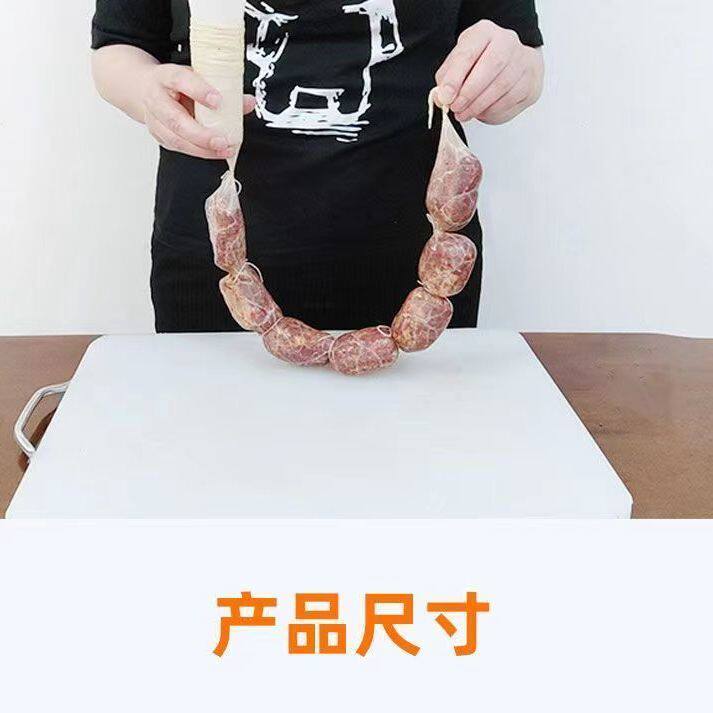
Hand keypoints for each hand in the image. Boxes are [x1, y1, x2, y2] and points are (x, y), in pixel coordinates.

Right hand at [141, 64, 255, 158]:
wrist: (146, 88)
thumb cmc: (176, 83)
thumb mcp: (195, 77)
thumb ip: (221, 87)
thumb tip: (248, 102)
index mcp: (165, 76)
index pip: (180, 80)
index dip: (198, 90)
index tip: (218, 101)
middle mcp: (156, 99)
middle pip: (175, 120)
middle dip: (201, 134)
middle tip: (223, 141)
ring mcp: (155, 120)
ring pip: (176, 139)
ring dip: (202, 149)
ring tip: (224, 150)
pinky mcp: (160, 136)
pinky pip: (179, 148)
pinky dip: (200, 152)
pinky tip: (216, 152)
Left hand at [435, 20, 543, 124]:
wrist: (511, 65)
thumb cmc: (480, 64)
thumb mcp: (458, 65)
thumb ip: (446, 80)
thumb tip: (441, 97)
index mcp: (484, 32)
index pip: (469, 53)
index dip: (455, 78)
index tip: (446, 96)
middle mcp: (507, 41)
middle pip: (490, 67)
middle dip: (469, 93)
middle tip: (456, 108)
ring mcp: (522, 60)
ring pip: (501, 87)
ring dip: (479, 106)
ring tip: (465, 114)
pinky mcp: (530, 81)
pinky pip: (510, 100)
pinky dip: (492, 111)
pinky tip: (482, 112)